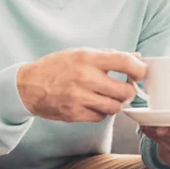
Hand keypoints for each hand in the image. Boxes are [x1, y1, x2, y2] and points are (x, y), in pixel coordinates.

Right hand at [17, 48, 145, 121]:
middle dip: (128, 91)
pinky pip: (100, 116)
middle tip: (123, 88)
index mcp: (87, 57)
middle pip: (125, 91)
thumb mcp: (80, 53)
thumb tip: (136, 57)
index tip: (140, 73)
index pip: (125, 62)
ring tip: (105, 96)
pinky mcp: (74, 113)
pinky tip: (91, 103)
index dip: (139, 69)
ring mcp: (79, 97)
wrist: (28, 85)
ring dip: (114, 103)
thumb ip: (108, 55)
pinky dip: (100, 112)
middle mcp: (84, 77)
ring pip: (115, 107)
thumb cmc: (56, 66)